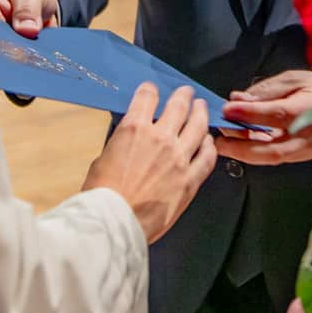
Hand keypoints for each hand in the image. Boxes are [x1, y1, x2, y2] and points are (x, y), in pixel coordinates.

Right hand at [82, 83, 216, 241]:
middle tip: (187, 92)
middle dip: (184, 95)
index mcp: (134, 128)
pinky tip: (209, 142)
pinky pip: (208, 156)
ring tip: (202, 109)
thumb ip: (122, 143)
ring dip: (201, 113)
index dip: (150, 90)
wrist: (114, 222)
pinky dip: (209, 146)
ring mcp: (179, 158)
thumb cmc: (102, 194)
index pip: (147, 97)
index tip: (152, 89)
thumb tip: (131, 139)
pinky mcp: (190, 179)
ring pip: (198, 126)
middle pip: (179, 106)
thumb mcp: (104, 157)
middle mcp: (160, 138)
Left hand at [216, 70, 311, 163]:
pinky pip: (271, 157)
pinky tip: (237, 144)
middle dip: (241, 147)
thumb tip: (239, 99)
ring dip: (243, 152)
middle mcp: (306, 136)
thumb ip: (268, 90)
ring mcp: (302, 151)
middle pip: (272, 149)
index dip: (251, 113)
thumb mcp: (297, 80)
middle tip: (218, 140)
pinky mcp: (296, 158)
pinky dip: (252, 152)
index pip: (278, 114)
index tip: (228, 109)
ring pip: (270, 157)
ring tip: (223, 142)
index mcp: (310, 109)